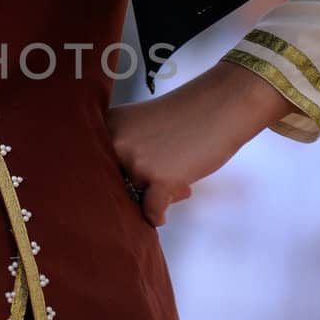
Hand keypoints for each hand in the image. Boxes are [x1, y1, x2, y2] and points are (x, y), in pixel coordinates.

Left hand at [108, 60, 292, 226]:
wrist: (222, 104)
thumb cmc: (187, 114)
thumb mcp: (143, 126)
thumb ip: (128, 153)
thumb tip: (125, 195)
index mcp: (109, 126)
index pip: (98, 165)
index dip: (113, 176)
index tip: (118, 182)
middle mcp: (116, 144)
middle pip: (115, 183)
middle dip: (135, 186)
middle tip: (162, 172)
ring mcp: (137, 162)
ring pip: (135, 197)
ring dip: (153, 194)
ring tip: (177, 174)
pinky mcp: (159, 179)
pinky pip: (152, 212)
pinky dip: (159, 215)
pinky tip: (166, 209)